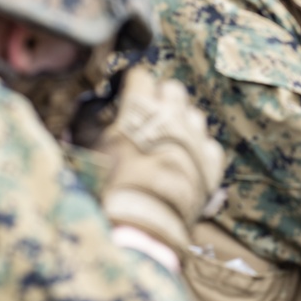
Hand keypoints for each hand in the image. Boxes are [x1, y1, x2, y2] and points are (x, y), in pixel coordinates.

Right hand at [95, 66, 224, 257]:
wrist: (144, 225)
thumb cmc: (109, 186)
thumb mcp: (88, 149)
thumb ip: (88, 124)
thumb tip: (88, 109)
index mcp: (142, 106)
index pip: (142, 76)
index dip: (133, 85)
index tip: (127, 94)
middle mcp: (175, 115)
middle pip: (173, 90)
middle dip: (161, 97)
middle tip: (148, 115)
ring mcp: (198, 137)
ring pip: (194, 115)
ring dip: (181, 122)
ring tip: (165, 141)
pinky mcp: (213, 161)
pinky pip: (208, 144)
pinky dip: (197, 149)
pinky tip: (183, 163)